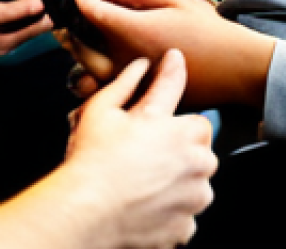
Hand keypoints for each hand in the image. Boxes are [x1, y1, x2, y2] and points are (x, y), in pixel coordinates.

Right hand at [64, 50, 216, 248]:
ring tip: (145, 176)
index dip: (172, 69)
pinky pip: (187, 210)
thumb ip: (125, 84)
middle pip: (199, 138)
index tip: (173, 59)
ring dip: (181, 175)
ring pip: (198, 177)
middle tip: (148, 144)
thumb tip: (139, 66)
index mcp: (172, 127)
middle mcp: (192, 160)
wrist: (86, 211)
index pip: (177, 87)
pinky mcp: (186, 226)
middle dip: (180, 138)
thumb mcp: (101, 111)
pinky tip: (146, 201)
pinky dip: (172, 207)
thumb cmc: (92, 160)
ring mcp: (192, 195)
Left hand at [65, 0, 275, 108]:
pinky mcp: (136, 100)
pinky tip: (101, 61)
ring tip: (81, 35)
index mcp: (130, 32)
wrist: (234, 69)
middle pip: (76, 43)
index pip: (86, 10)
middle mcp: (123, 61)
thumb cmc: (205, 30)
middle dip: (67, 23)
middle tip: (70, 9)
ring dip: (75, 51)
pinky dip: (90, 76)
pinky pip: (99, 92)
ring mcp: (128, 85)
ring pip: (81, 71)